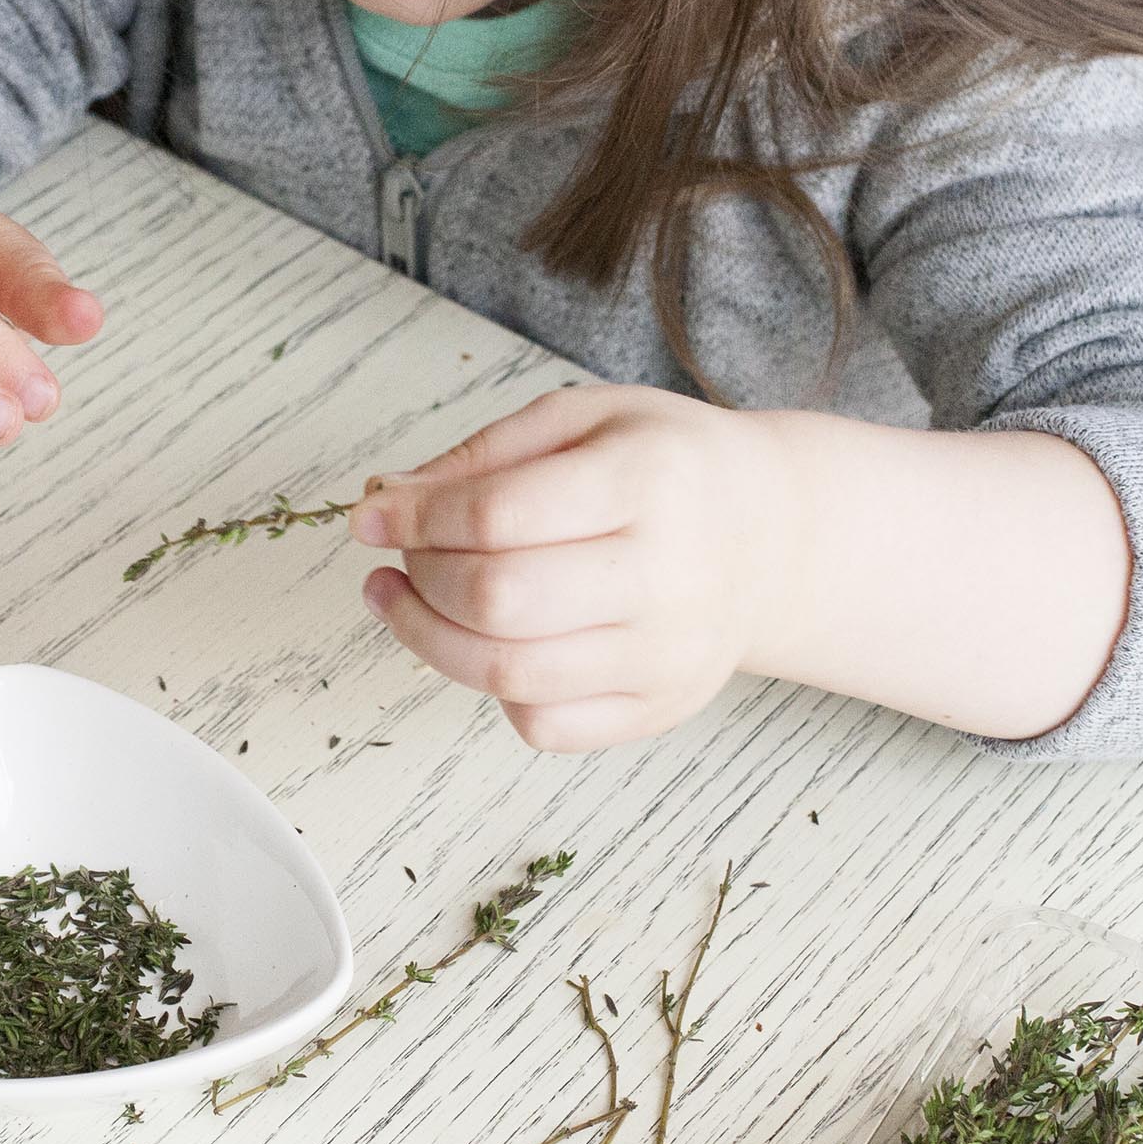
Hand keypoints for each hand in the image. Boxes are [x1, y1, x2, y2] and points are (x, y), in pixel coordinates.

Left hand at [348, 384, 797, 752]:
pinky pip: (543, 724)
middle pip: (497, 601)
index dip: (413, 519)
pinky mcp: (659, 708)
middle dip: (419, 579)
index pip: (497, 516)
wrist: (771, 535)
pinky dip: (491, 688)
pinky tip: (484, 642)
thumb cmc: (665, 466)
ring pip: (508, 674)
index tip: (371, 515)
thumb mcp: (584, 419)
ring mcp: (666, 654)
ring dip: (427, 639)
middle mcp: (666, 575)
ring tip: (402, 600)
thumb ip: (482, 455)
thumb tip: (387, 500)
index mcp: (647, 482)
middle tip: (397, 557)